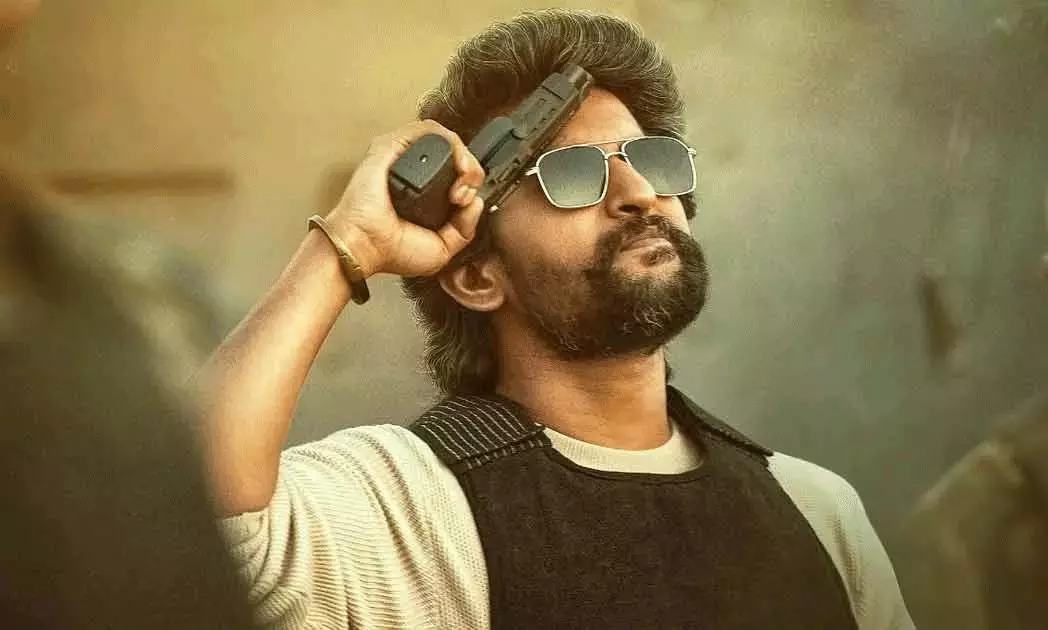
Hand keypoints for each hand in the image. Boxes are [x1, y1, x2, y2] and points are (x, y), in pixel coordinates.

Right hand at [326, 120, 485, 277]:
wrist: (365, 246)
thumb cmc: (390, 249)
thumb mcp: (442, 249)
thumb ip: (464, 229)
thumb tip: (477, 203)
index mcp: (426, 194)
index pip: (459, 175)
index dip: (472, 185)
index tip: (467, 203)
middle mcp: (415, 173)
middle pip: (456, 155)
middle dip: (473, 173)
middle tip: (465, 194)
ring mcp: (403, 157)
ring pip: (447, 139)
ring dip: (465, 156)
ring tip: (464, 178)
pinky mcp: (392, 146)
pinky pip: (428, 129)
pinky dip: (451, 143)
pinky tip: (457, 165)